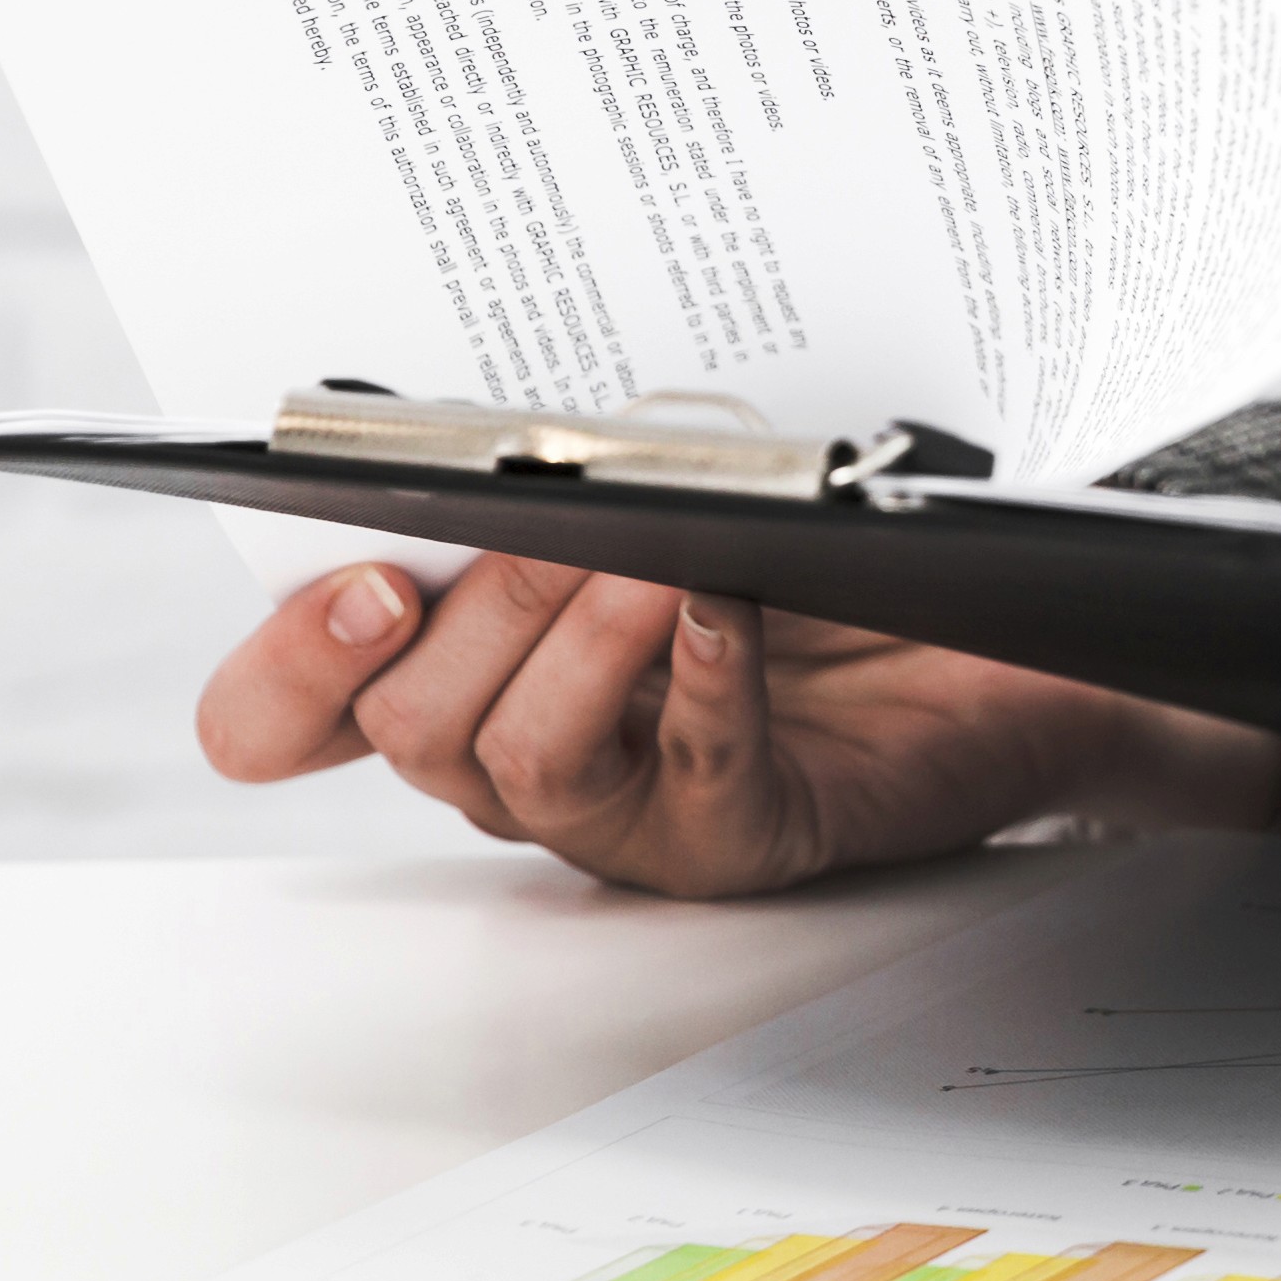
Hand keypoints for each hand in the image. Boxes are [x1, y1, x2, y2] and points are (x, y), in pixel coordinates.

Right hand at [198, 558, 1280, 897]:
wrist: (998, 635)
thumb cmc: (814, 560)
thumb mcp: (654, 496)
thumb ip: (546, 484)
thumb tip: (481, 440)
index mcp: (465, 674)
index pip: (283, 719)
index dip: (282, 671)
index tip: (355, 581)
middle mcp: (521, 757)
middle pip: (408, 726)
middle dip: (472, 609)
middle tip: (546, 526)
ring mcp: (625, 815)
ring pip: (520, 767)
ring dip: (574, 649)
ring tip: (647, 563)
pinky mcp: (741, 840)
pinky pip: (688, 779)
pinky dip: (700, 684)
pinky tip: (725, 611)